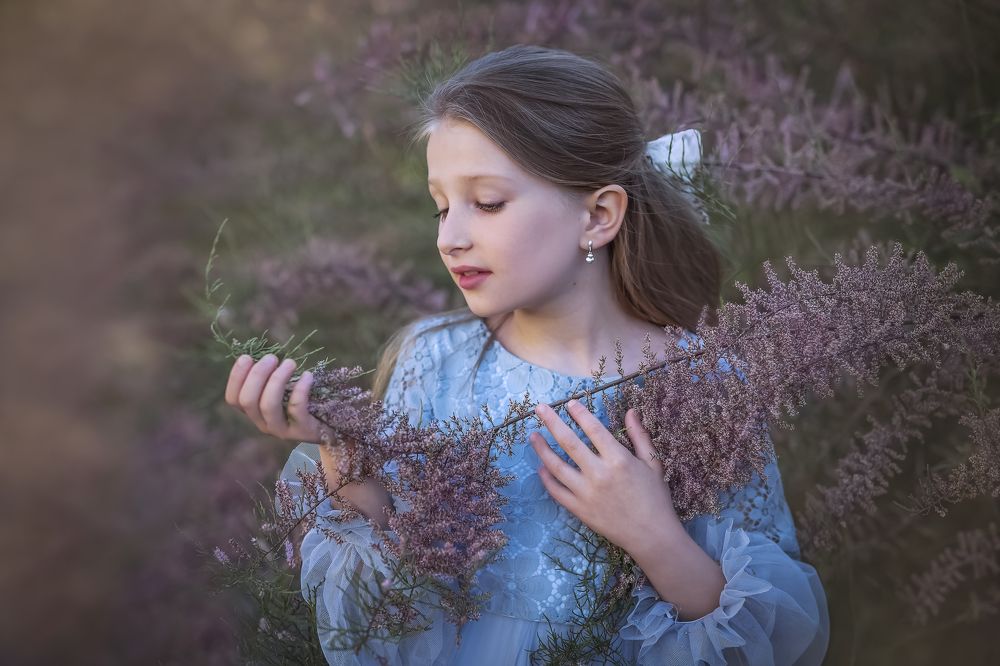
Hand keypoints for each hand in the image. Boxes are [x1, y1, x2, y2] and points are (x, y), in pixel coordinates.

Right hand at [224, 353, 332, 444]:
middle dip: (257, 375)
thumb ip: (270, 377)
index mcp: (254, 412)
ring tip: (290, 363)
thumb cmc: (303, 402)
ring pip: (268, 406)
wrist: (329, 428)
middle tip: (272, 358)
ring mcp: (281, 430)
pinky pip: (296, 409)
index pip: (233, 398)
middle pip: (248, 400)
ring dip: (276, 380)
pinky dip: (301, 389)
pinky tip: (308, 375)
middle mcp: (263, 423)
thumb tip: (264, 355)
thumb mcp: (283, 391)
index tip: (246, 357)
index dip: (236, 377)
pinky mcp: (301, 430)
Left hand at [529, 399, 680, 554]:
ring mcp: (586, 493)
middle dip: (552, 422)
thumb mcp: (653, 463)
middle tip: (539, 408)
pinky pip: (557, 491)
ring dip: (542, 449)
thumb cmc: (655, 498)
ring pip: (556, 466)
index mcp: (619, 459)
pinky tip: (541, 468)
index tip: (569, 403)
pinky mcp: (580, 510)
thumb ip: (639, 436)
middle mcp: (599, 473)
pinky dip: (546, 479)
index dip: (580, 413)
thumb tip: (631, 411)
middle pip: (569, 442)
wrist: (652, 536)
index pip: (594, 429)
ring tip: (533, 436)